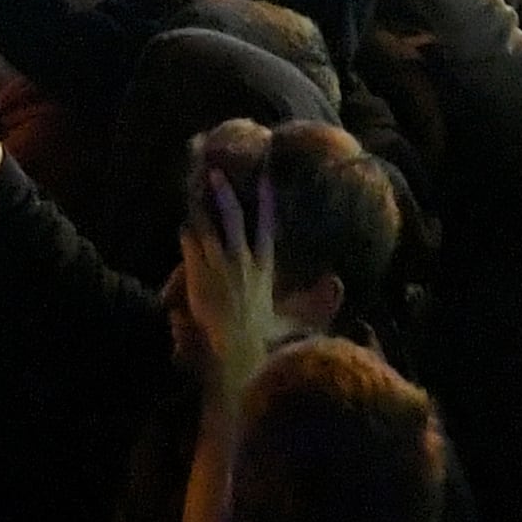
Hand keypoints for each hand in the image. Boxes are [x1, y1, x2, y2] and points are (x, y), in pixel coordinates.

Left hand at [178, 158, 291, 388]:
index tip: (265, 178)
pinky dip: (187, 236)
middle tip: (215, 173)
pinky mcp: (198, 277)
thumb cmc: (265, 337)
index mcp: (264, 267)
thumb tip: (337, 284)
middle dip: (224, 194)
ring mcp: (218, 267)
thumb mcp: (291, 316)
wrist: (237, 348)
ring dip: (201, 211)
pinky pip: (190, 248)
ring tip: (194, 193)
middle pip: (233, 219)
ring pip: (207, 230)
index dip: (266, 202)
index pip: (267, 227)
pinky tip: (184, 227)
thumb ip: (311, 302)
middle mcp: (242, 261)